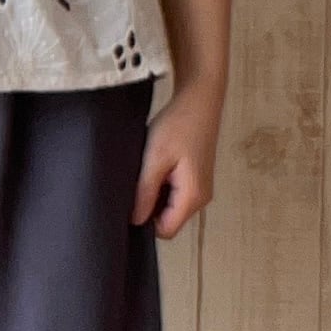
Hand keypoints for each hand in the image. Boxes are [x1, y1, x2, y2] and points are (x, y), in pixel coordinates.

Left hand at [132, 81, 223, 237]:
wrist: (200, 99)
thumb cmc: (179, 124)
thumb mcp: (155, 159)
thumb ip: (145, 192)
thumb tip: (135, 220)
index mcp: (192, 196)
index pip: (165, 231)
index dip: (145, 222)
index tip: (129, 203)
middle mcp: (201, 198)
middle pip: (168, 221)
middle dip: (149, 209)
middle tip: (134, 184)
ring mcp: (200, 188)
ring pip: (170, 207)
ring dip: (154, 195)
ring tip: (145, 172)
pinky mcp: (196, 178)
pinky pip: (174, 194)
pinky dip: (162, 185)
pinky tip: (154, 167)